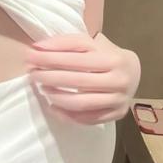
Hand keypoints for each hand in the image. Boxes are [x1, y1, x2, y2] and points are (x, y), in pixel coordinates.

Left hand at [26, 31, 140, 124]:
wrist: (132, 71)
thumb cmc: (104, 54)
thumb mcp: (89, 42)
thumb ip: (65, 43)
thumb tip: (37, 48)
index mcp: (113, 59)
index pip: (76, 60)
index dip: (50, 58)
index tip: (30, 57)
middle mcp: (119, 81)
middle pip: (78, 82)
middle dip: (50, 77)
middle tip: (32, 74)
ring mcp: (119, 100)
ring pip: (81, 104)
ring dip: (56, 97)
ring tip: (42, 89)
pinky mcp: (117, 114)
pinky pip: (87, 119)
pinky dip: (67, 115)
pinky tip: (53, 106)